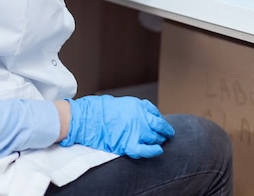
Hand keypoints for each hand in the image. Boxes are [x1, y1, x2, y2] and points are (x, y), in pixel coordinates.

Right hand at [59, 95, 174, 158]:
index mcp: (137, 106)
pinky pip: (145, 150)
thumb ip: (135, 109)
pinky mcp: (128, 143)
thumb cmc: (101, 109)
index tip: (163, 125)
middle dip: (163, 132)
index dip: (161, 121)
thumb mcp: (121, 102)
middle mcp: (139, 118)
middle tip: (165, 135)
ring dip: (158, 140)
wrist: (89, 117)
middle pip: (158, 127)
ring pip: (154, 138)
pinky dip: (153, 151)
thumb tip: (144, 116)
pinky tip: (158, 150)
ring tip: (159, 142)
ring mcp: (135, 131)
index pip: (156, 115)